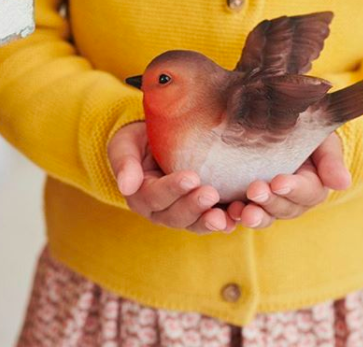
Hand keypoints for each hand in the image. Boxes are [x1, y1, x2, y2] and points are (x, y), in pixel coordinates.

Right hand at [107, 121, 236, 234]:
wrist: (157, 139)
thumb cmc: (140, 139)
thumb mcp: (125, 144)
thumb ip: (124, 162)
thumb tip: (125, 186)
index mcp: (141, 196)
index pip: (155, 196)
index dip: (172, 189)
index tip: (191, 177)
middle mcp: (162, 211)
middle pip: (176, 216)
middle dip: (194, 206)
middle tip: (211, 193)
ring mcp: (184, 213)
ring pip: (196, 223)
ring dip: (211, 220)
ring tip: (226, 215)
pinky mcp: (204, 210)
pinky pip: (214, 219)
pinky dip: (226, 220)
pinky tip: (238, 216)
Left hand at [227, 132, 350, 228]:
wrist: (274, 113)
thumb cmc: (302, 124)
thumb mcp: (320, 135)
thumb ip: (330, 158)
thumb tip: (343, 184)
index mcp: (312, 183)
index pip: (308, 192)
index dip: (294, 189)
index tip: (278, 181)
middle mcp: (292, 198)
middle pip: (286, 208)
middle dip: (271, 202)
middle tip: (255, 190)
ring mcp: (269, 201)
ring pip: (264, 216)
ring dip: (254, 215)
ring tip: (240, 212)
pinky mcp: (246, 200)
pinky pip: (242, 214)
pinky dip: (234, 216)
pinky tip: (227, 212)